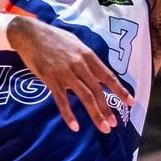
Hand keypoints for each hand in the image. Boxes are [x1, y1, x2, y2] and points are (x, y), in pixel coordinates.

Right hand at [8, 16, 133, 133]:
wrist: (29, 33)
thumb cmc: (53, 37)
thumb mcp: (75, 43)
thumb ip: (86, 58)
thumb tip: (96, 72)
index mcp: (87, 55)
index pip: (108, 76)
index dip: (120, 90)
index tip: (130, 103)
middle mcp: (79, 65)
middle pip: (97, 90)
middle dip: (107, 109)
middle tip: (114, 124)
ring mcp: (65, 73)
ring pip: (85, 97)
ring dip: (95, 114)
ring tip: (103, 127)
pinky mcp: (50, 79)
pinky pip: (62, 100)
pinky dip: (68, 114)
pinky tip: (74, 126)